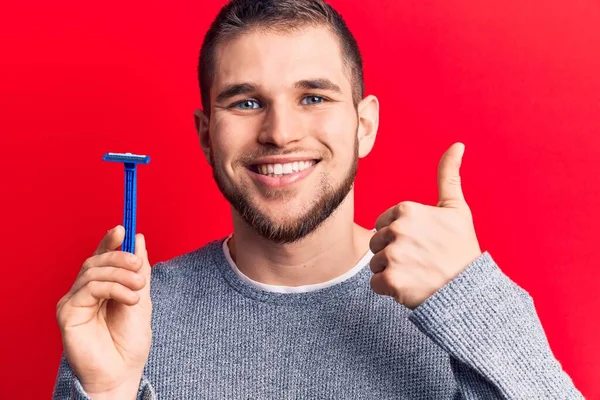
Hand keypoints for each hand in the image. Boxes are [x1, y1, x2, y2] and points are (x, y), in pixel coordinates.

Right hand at [56, 225, 152, 397]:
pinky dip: (113, 288)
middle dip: (120, 257)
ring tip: (139, 287)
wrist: (123, 371)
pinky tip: (130, 298)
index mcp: (100, 287)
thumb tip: (137, 237)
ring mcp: (73, 302)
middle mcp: (83, 292)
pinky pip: (89, 288)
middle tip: (140, 265)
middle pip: (95, 261)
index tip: (124, 228)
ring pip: (92, 271)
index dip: (109, 241)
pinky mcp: (67, 313)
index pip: (101, 257)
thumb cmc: (130, 340)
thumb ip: (139, 269)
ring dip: (121, 274)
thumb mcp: (141, 297)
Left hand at [369, 142, 481, 308]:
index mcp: (407, 209)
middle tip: (419, 260)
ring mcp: (393, 255)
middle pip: (376, 243)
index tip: (422, 243)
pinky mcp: (390, 280)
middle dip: (393, 253)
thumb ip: (449, 175)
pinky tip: (410, 287)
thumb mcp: (457, 209)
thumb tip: (457, 144)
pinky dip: (389, 289)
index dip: (400, 236)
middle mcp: (398, 229)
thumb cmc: (462, 248)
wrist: (469, 290)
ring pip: (375, 263)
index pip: (382, 223)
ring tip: (416, 273)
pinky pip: (375, 284)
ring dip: (391, 271)